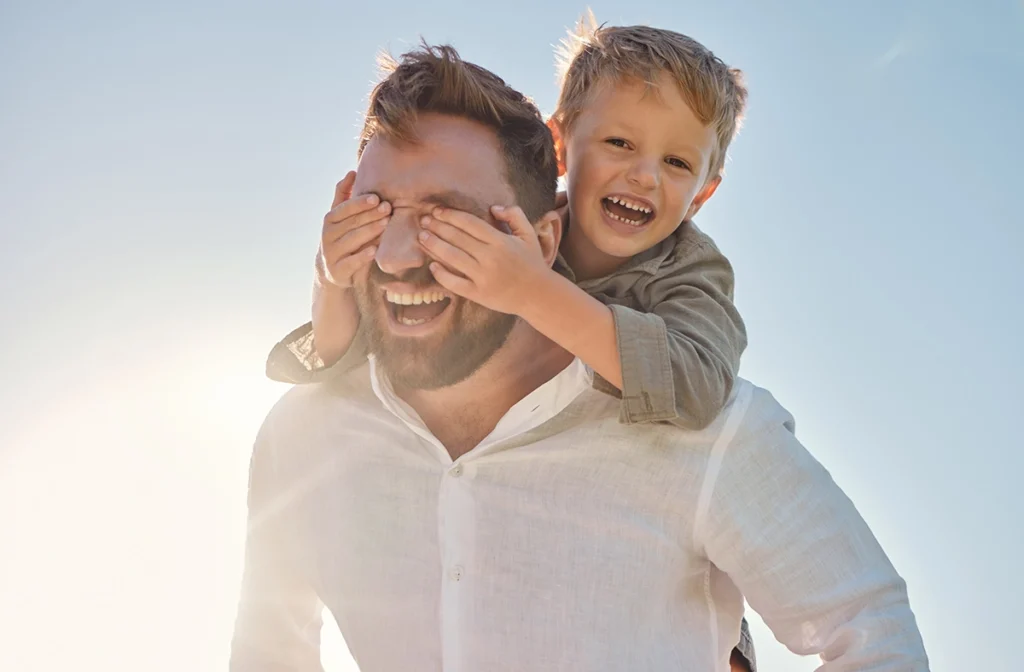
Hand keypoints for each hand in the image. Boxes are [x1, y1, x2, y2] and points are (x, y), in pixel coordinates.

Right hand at [317, 171, 389, 288]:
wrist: (332, 269)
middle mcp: (328, 236)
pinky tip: (374, 251)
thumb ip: (344, 195)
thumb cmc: (341, 236)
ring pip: (352, 241)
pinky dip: (362, 256)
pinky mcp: (338, 270)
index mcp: (330, 220)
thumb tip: (352, 171)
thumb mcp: (340, 216)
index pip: (345, 209)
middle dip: (370, 216)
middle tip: (388, 209)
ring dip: (369, 232)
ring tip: (385, 225)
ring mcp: (332, 253)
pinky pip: (351, 262)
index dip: (360, 203)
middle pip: (351, 223)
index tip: (377, 198)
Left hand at [418, 205, 554, 315]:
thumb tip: (493, 208)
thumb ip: (514, 216)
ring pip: (452, 258)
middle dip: (437, 227)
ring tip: (421, 237)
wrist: (538, 295)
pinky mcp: (478, 294)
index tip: (437, 211)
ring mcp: (483, 277)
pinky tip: (432, 266)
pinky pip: (455, 283)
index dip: (451, 215)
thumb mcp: (529, 235)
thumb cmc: (532, 263)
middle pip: (457, 238)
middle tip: (423, 220)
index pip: (470, 223)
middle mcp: (490, 258)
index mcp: (501, 241)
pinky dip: (442, 275)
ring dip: (434, 246)